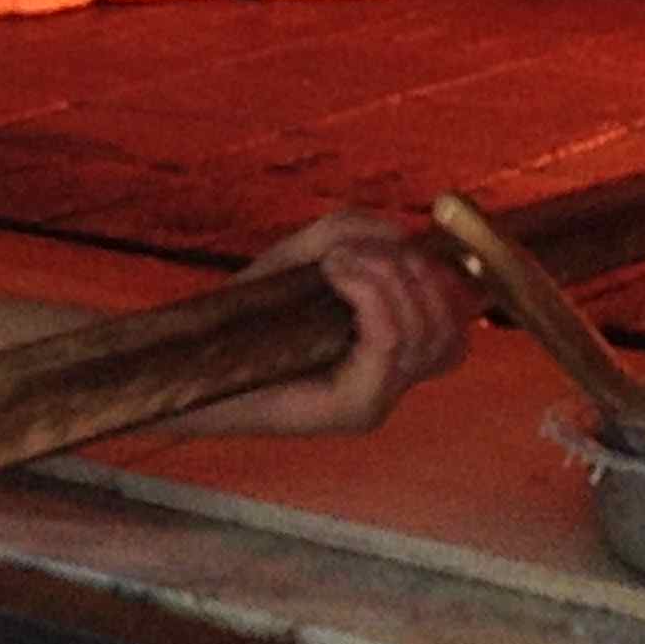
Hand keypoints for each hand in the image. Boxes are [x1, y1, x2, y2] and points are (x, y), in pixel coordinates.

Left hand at [166, 207, 477, 438]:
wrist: (190, 361)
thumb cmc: (246, 315)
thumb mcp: (305, 257)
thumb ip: (352, 233)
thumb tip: (398, 234)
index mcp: (386, 358)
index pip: (454, 330)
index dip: (443, 280)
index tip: (396, 243)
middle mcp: (389, 386)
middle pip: (448, 331)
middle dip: (413, 272)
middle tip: (354, 250)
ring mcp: (374, 402)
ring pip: (423, 334)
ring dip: (387, 277)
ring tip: (337, 258)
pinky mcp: (352, 410)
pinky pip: (388, 345)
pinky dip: (370, 294)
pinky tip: (335, 271)